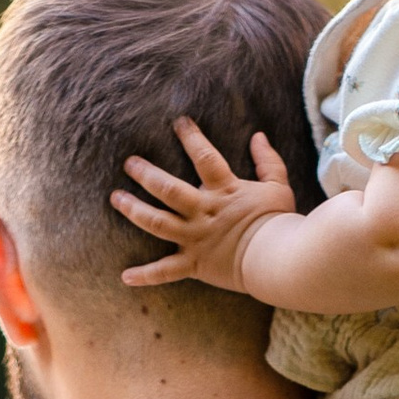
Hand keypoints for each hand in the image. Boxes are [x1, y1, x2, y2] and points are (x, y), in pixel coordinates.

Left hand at [112, 119, 297, 293]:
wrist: (278, 260)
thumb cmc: (280, 223)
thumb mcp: (278, 186)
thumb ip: (268, 161)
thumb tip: (258, 136)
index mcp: (224, 191)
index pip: (204, 157)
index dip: (191, 137)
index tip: (178, 123)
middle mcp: (204, 212)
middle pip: (168, 189)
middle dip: (146, 174)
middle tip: (129, 163)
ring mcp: (196, 238)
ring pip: (158, 223)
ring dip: (135, 210)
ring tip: (117, 199)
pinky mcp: (195, 264)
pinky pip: (166, 271)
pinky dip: (145, 275)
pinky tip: (125, 276)